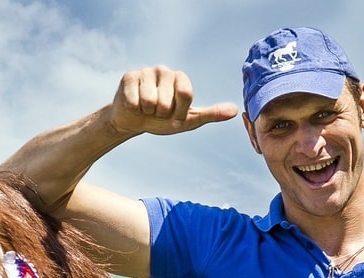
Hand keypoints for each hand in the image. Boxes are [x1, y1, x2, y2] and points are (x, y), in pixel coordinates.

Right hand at [110, 67, 237, 136]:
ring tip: (146, 108)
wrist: (134, 121)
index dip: (179, 112)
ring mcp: (145, 72)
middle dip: (162, 114)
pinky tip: (134, 105)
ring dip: (147, 112)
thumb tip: (235, 111)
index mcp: (181, 78)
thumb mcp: (189, 120)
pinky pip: (134, 101)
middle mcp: (164, 71)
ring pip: (150, 102)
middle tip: (158, 112)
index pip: (186, 94)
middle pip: (167, 101)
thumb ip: (211, 114)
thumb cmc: (164, 120)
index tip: (175, 115)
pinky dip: (134, 109)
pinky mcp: (128, 77)